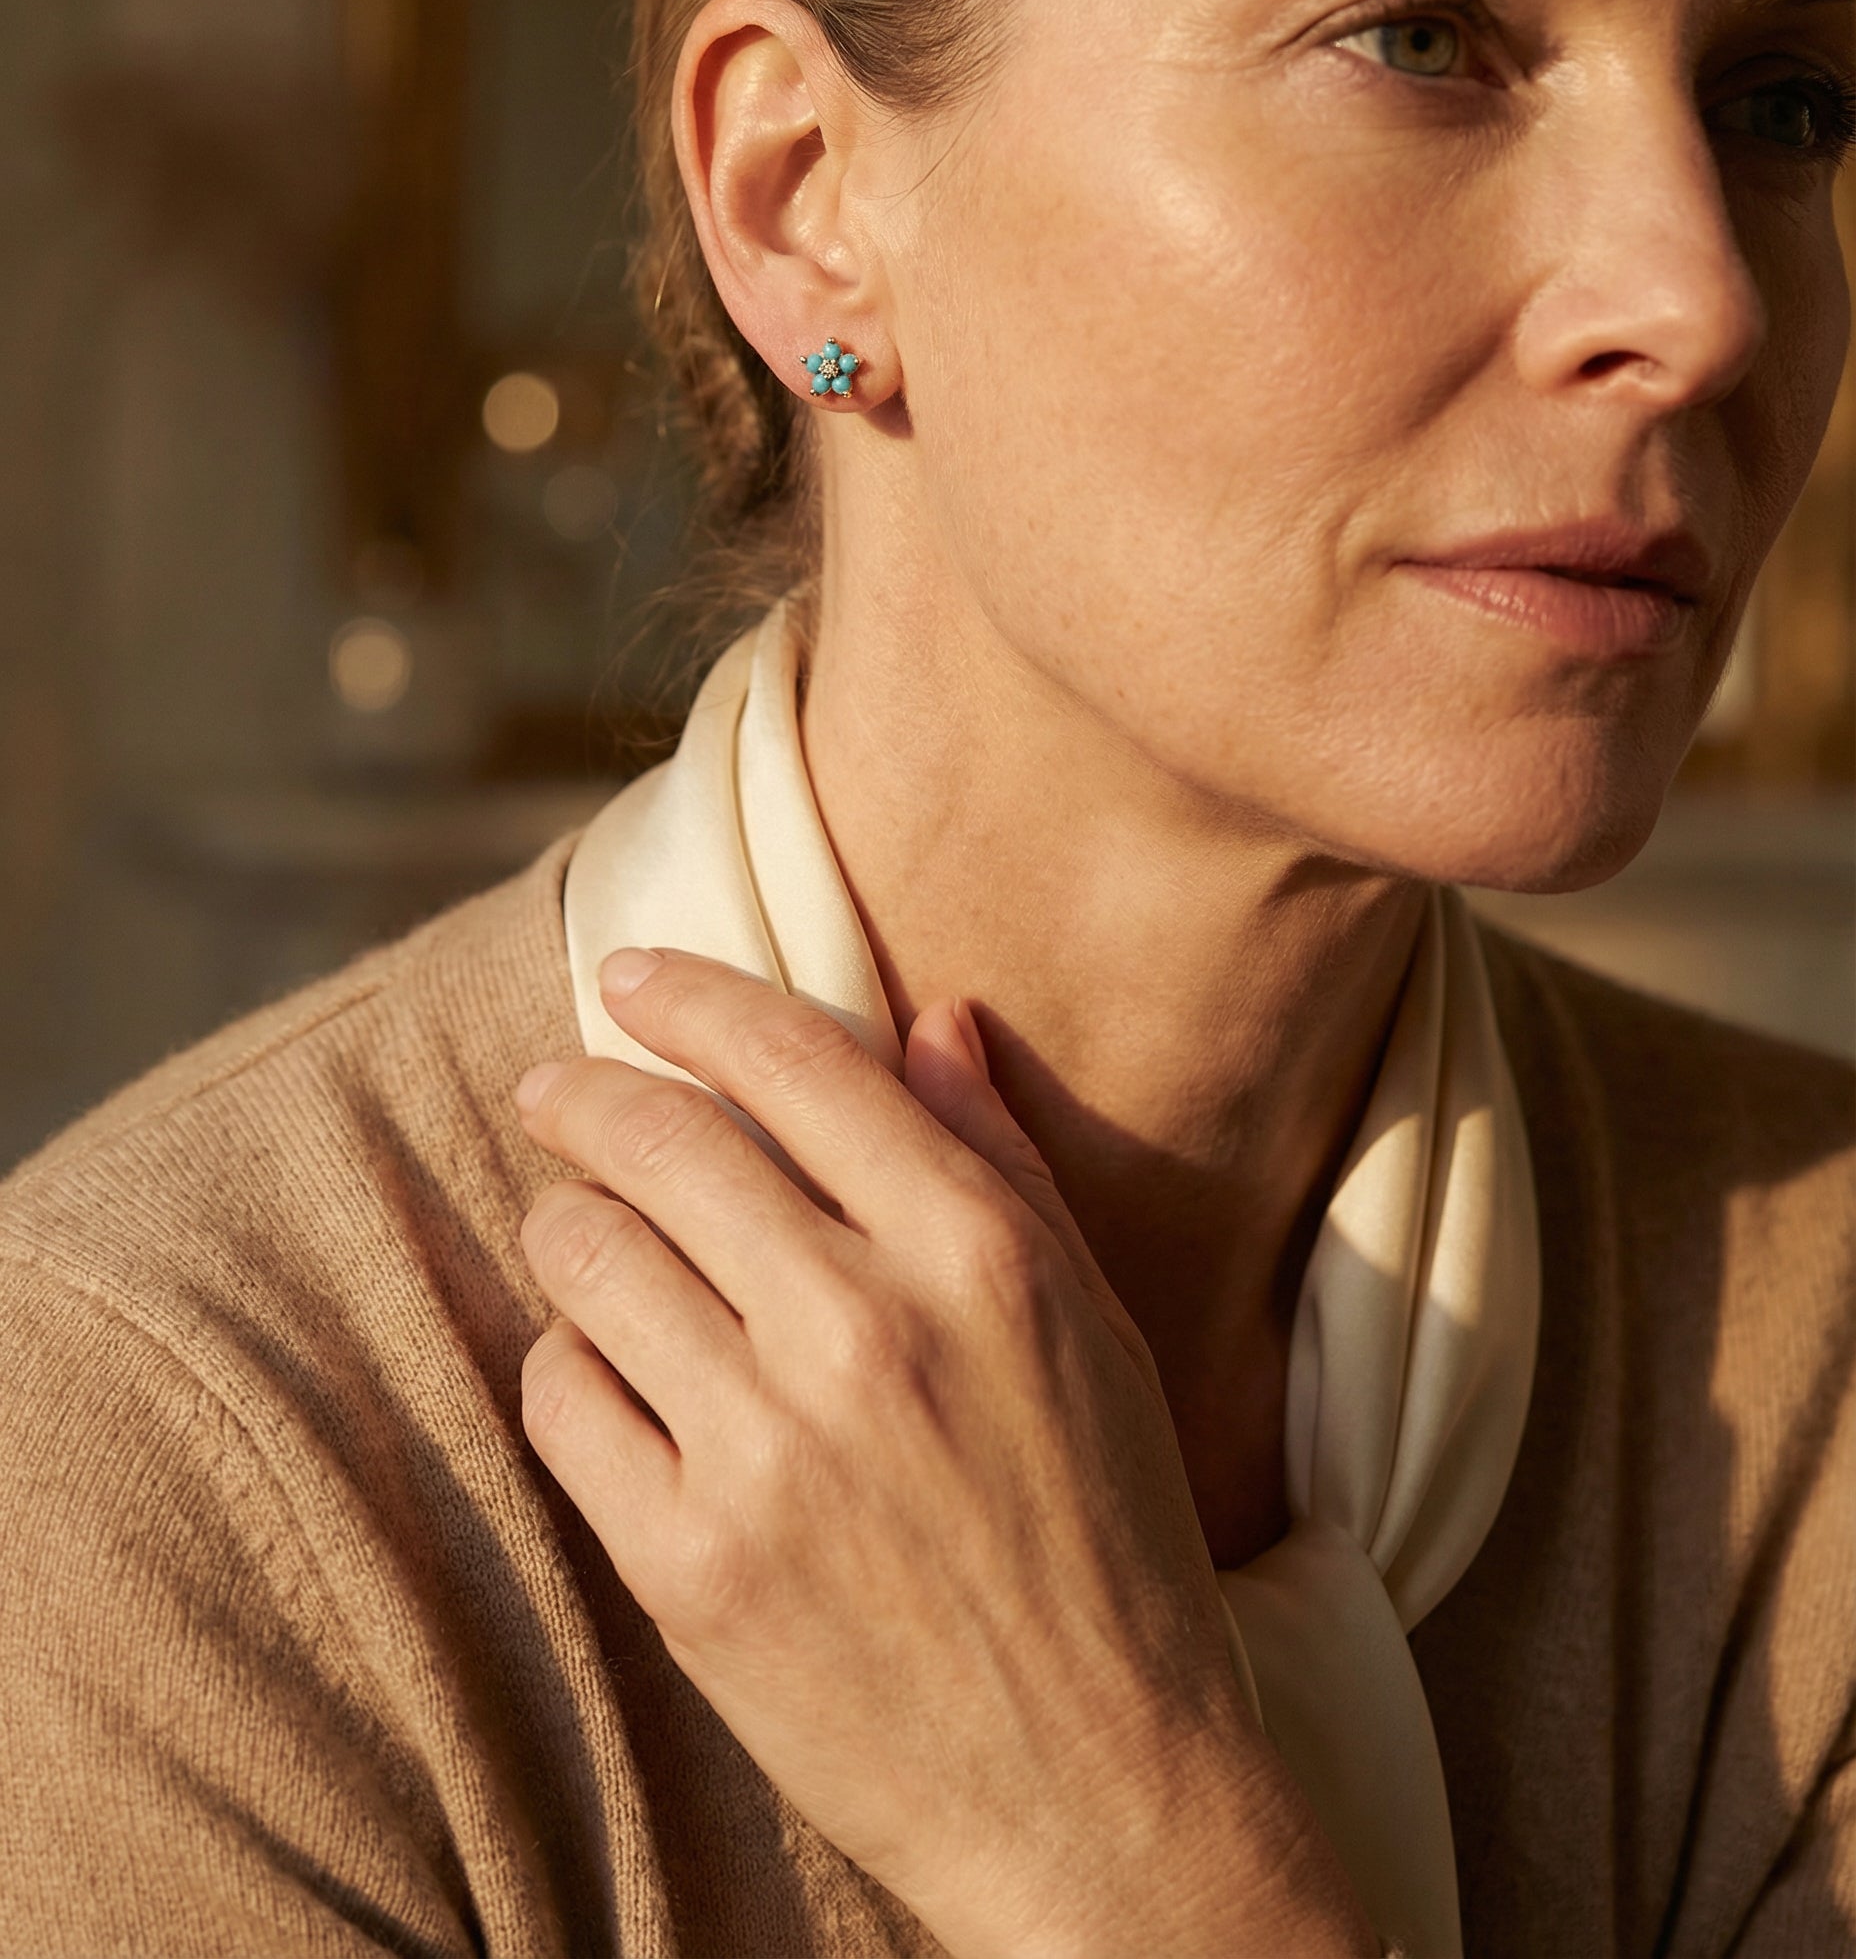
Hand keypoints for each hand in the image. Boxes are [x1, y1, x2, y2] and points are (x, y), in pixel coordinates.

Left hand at [516, 949, 1373, 1958]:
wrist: (1095, 1790)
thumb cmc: (1106, 1534)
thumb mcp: (1091, 1326)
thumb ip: (1003, 1162)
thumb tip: (931, 1021)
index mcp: (979, 1255)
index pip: (792, 1062)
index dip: (689, 997)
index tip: (629, 976)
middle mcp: (866, 1331)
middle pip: (662, 1141)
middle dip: (584, 1094)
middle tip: (556, 1090)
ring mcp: (768, 1452)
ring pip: (589, 1255)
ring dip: (570, 1222)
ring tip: (584, 1229)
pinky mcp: (689, 1565)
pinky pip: (561, 1398)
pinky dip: (567, 1359)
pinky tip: (606, 1364)